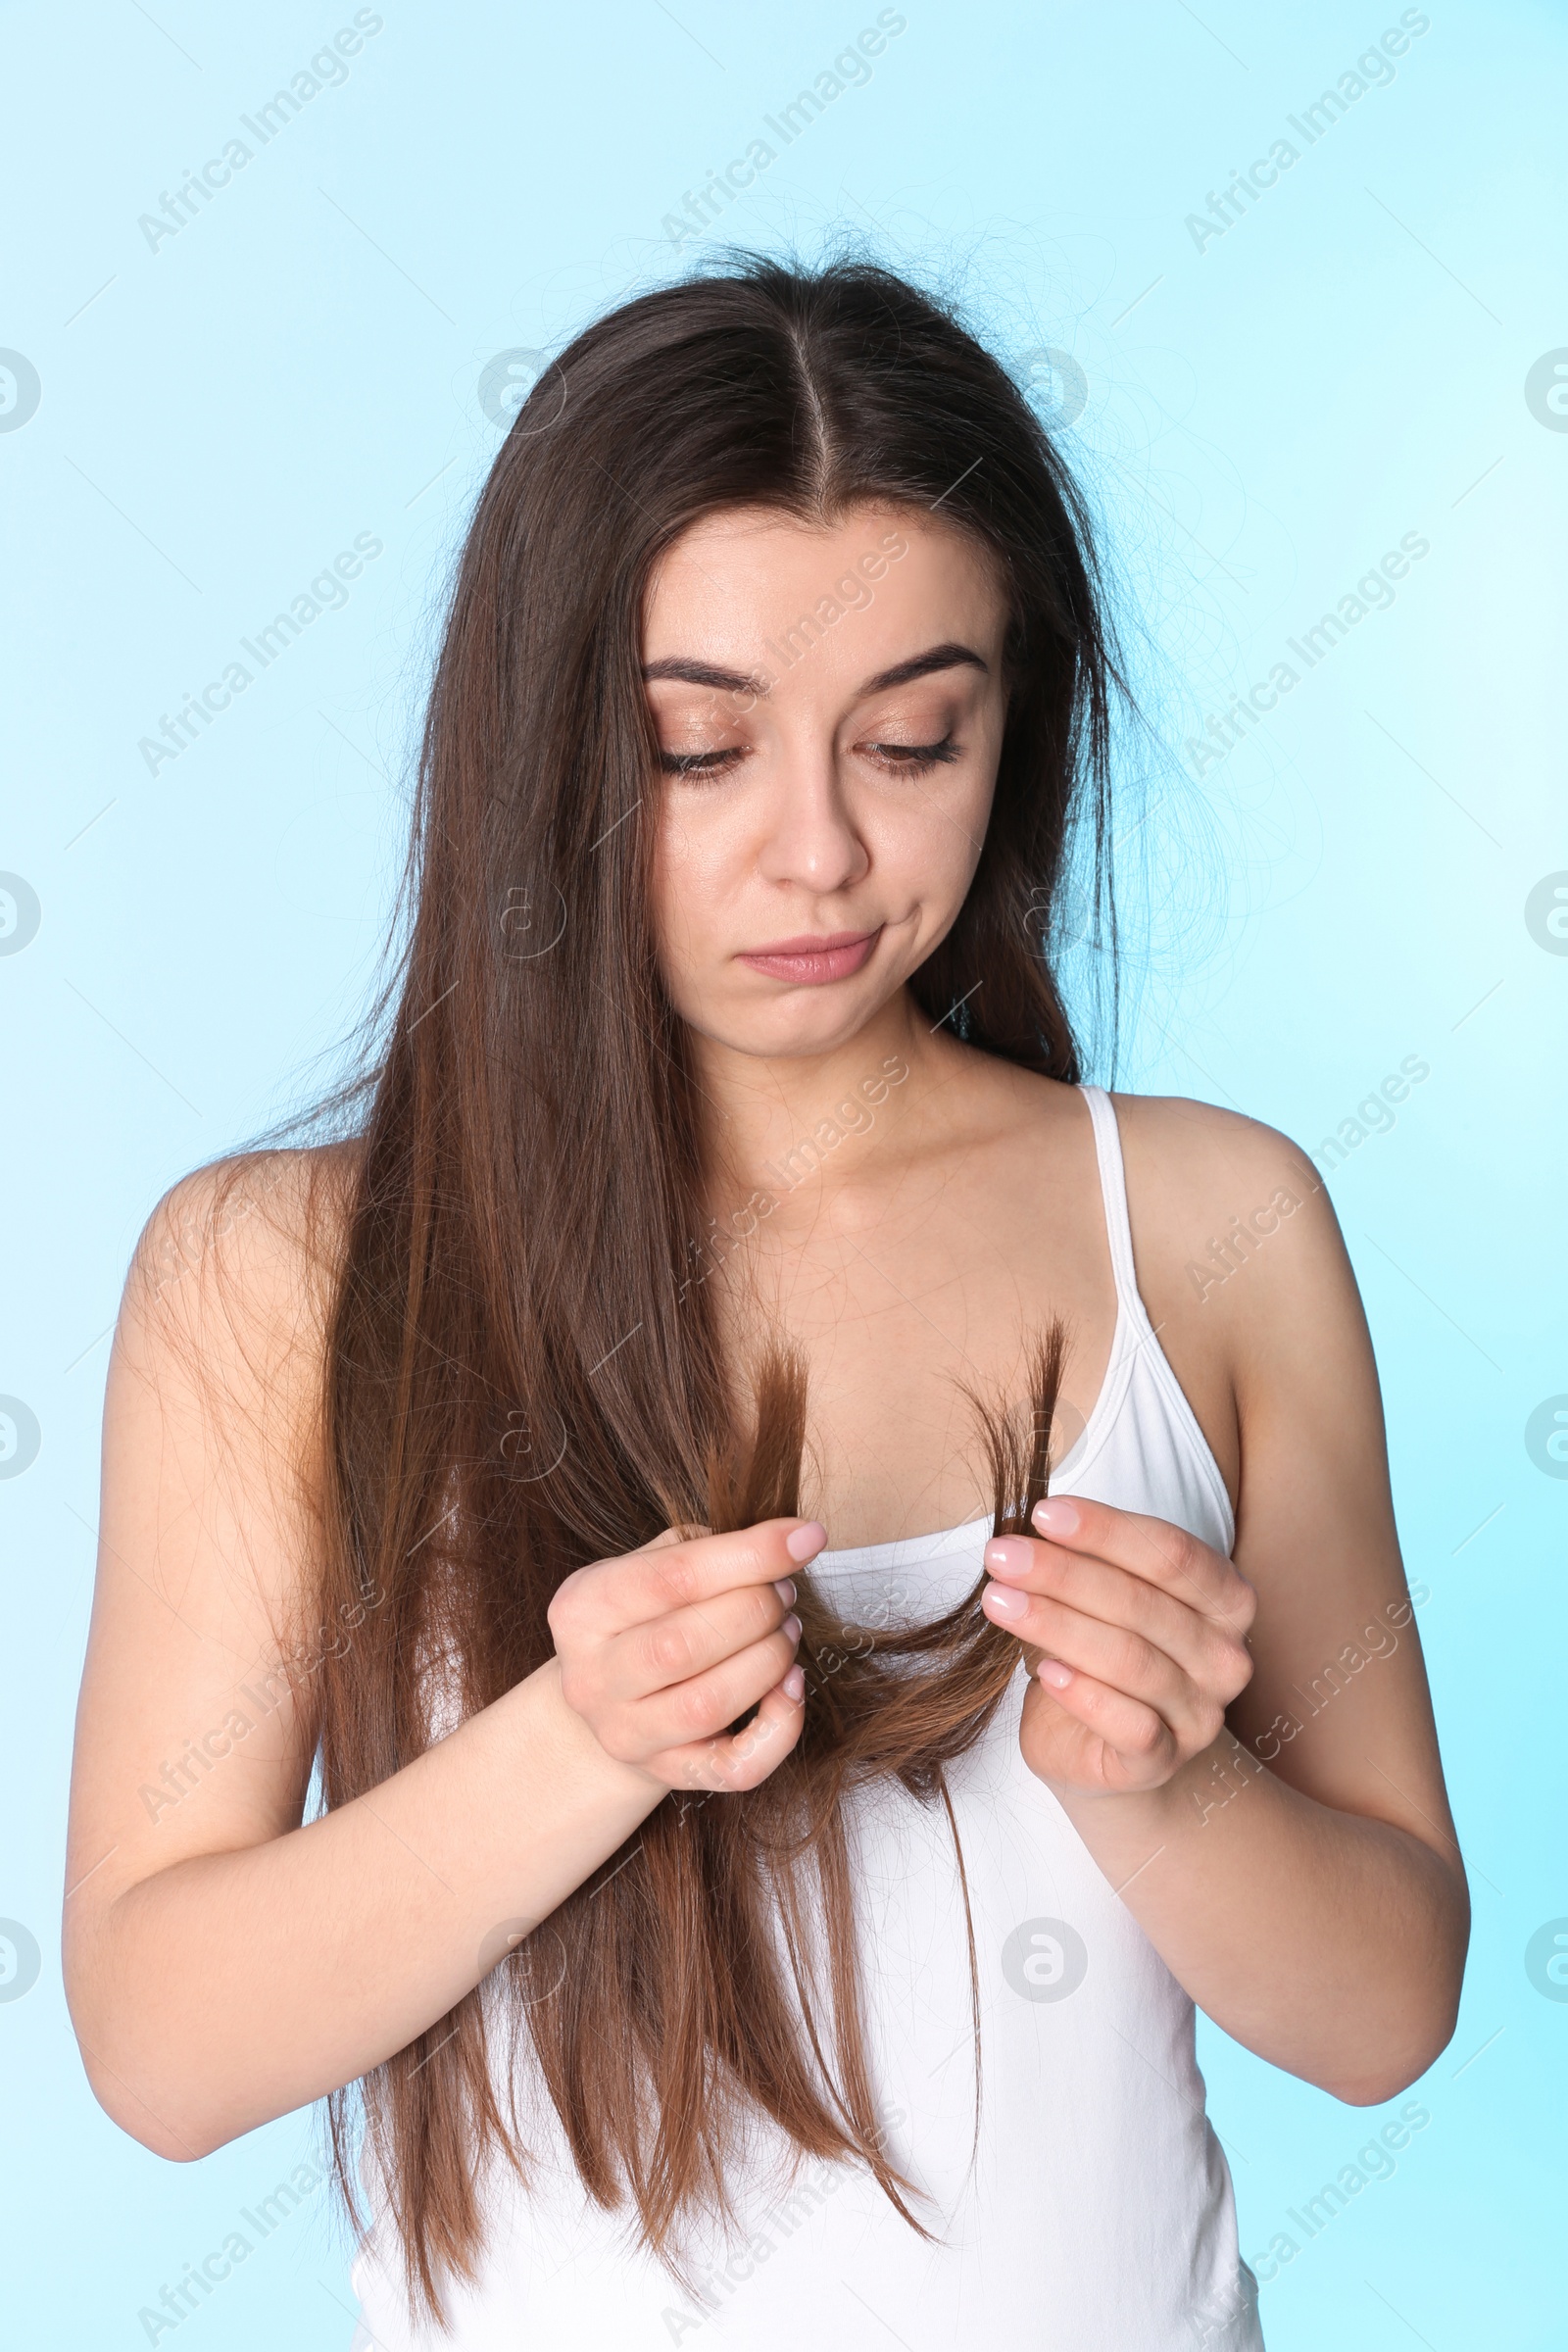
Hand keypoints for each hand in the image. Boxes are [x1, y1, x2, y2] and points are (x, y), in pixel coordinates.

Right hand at [547, 1518, 823, 1794]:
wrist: (612, 1698)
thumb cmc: (645, 1616)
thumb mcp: (648, 1567)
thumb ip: (700, 1549)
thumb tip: (779, 1543)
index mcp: (582, 1609)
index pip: (672, 1577)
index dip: (749, 1554)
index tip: (805, 1538)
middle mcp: (592, 1678)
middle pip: (684, 1645)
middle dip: (757, 1610)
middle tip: (784, 1592)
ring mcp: (626, 1735)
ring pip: (710, 1704)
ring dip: (769, 1658)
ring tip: (787, 1630)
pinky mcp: (669, 1774)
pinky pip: (737, 1765)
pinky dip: (781, 1725)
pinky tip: (791, 1685)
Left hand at [979, 1495, 1255, 1798]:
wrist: (1097, 1747)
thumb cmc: (1100, 1654)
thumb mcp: (1097, 1596)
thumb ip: (1083, 1561)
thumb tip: (1029, 1527)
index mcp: (1226, 1600)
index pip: (1172, 1553)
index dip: (1106, 1530)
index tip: (1043, 1514)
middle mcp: (1224, 1657)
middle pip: (1143, 1604)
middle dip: (1063, 1574)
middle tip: (1001, 1556)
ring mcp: (1201, 1714)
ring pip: (1131, 1660)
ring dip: (1056, 1625)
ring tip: (999, 1601)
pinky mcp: (1164, 1761)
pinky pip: (1131, 1726)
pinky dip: (1084, 1695)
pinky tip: (1045, 1672)